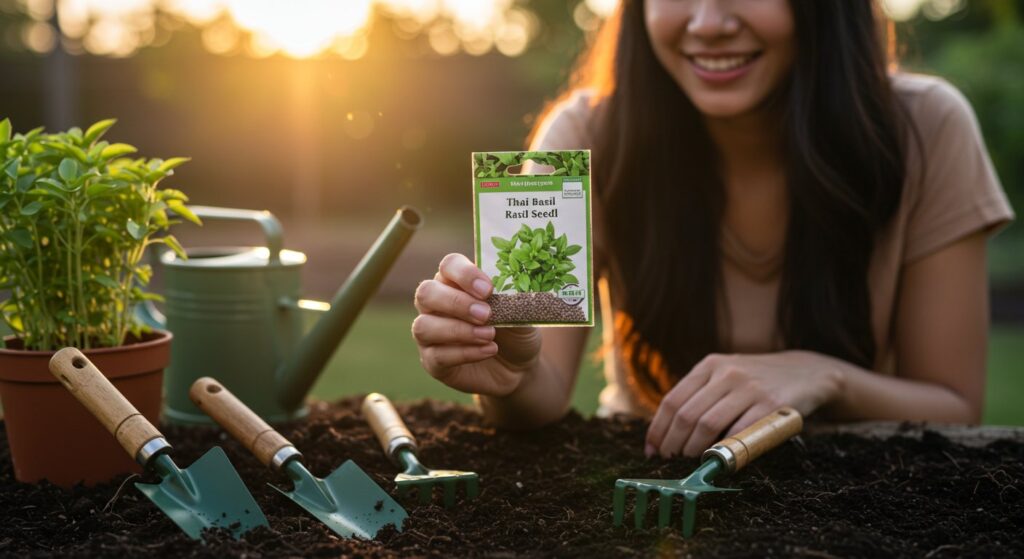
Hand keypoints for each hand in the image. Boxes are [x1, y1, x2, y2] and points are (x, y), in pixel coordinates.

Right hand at [413, 253, 541, 396]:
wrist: (518, 365)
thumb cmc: (513, 330)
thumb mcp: (518, 312)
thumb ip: (508, 299)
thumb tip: (505, 292)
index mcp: (455, 282)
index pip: (448, 265)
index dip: (465, 274)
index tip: (488, 289)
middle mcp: (435, 305)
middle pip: (426, 293)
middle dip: (456, 303)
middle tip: (485, 314)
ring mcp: (430, 334)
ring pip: (423, 326)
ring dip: (458, 330)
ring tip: (489, 335)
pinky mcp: (433, 362)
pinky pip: (436, 356)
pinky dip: (465, 353)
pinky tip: (489, 350)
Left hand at [644, 351, 843, 457]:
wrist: (807, 372)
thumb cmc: (757, 380)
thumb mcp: (726, 374)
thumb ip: (700, 394)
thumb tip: (666, 431)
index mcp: (709, 365)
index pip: (672, 400)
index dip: (658, 428)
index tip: (652, 449)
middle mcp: (726, 373)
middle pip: (686, 415)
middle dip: (673, 443)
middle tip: (670, 458)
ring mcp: (749, 388)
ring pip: (708, 424)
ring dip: (694, 449)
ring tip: (691, 460)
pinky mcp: (771, 405)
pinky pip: (739, 432)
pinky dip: (725, 449)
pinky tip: (718, 459)